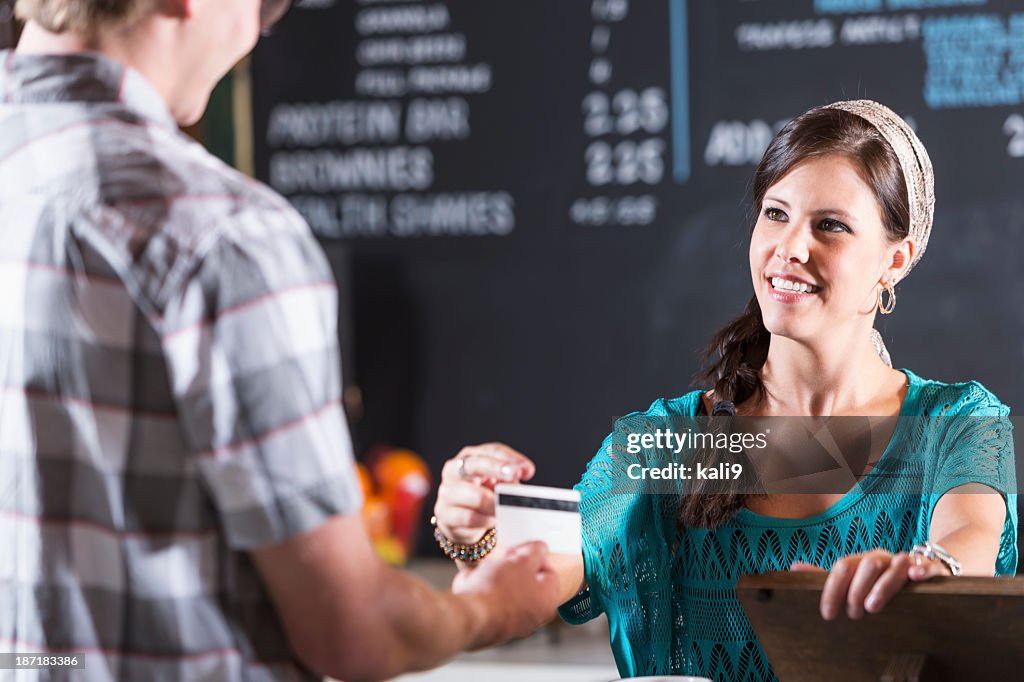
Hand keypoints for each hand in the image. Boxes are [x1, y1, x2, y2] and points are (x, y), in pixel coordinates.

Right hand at [434, 443, 534, 543]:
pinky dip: (486, 520)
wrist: (461, 520)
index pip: (490, 451)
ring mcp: (447, 491)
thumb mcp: (499, 483)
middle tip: (515, 475)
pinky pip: (470, 517)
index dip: (509, 459)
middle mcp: (454, 470)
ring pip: (476, 495)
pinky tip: (492, 520)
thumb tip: (522, 481)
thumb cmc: (484, 494)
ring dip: (496, 504)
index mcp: (470, 456)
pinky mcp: (445, 514)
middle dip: (498, 468)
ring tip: (506, 509)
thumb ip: (510, 479)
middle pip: (475, 464)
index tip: (527, 470)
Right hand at [452, 541, 559, 645]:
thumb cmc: (500, 590)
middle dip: (512, 566)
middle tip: (502, 558)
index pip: (549, 573)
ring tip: (483, 570)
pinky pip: (487, 602)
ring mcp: (510, 624)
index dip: (536, 556)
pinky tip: (471, 583)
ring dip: (494, 576)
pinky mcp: (490, 627)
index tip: (523, 549)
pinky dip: (480, 590)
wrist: (469, 617)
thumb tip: (540, 548)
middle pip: (526, 582)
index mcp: (547, 602)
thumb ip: (537, 551)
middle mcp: (532, 617)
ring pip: (504, 591)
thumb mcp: (524, 560)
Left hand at [791, 548, 950, 620]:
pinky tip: (916, 578)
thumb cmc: (880, 582)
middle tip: (854, 615)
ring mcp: (905, 562)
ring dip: (882, 586)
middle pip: (866, 565)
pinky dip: (921, 569)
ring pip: (893, 566)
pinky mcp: (930, 569)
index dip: (832, 589)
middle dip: (856, 590)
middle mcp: (882, 558)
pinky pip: (927, 565)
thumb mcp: (853, 580)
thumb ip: (827, 577)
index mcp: (861, 561)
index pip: (842, 567)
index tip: (827, 614)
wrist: (921, 570)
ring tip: (872, 607)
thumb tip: (794, 568)